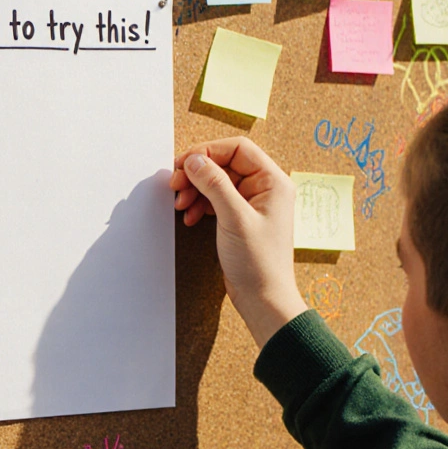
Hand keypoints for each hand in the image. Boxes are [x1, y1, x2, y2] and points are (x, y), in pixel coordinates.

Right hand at [171, 137, 308, 346]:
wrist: (263, 299)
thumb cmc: (258, 262)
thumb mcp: (233, 218)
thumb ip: (214, 184)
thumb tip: (194, 159)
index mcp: (272, 181)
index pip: (237, 149)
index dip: (207, 152)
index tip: (183, 164)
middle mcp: (264, 188)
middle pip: (224, 164)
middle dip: (197, 174)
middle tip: (175, 185)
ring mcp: (252, 203)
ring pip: (217, 182)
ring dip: (195, 190)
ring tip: (180, 205)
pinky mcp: (240, 218)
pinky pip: (216, 200)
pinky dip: (200, 205)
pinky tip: (189, 217)